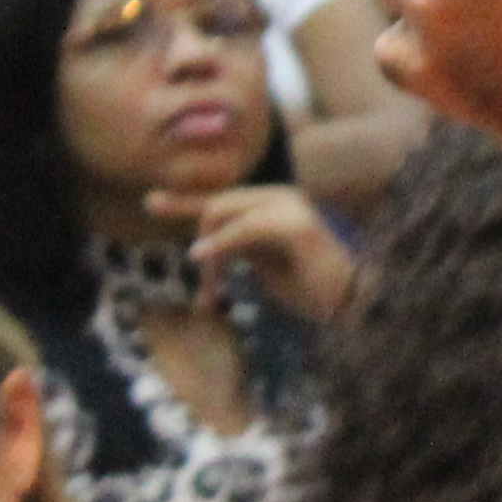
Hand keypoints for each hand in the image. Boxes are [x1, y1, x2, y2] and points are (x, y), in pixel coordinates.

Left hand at [163, 182, 359, 319]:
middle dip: (201, 242)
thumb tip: (206, 243)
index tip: (151, 203)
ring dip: (211, 254)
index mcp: (271, 203)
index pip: (221, 198)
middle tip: (205, 292)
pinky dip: (221, 244)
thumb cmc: (308, 287)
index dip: (185, 201)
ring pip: (224, 212)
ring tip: (211, 293)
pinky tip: (204, 258)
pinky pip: (244, 228)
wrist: (350, 305)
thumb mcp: (262, 262)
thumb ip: (237, 245)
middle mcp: (280, 195)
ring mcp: (290, 205)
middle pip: (216, 203)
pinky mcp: (296, 224)